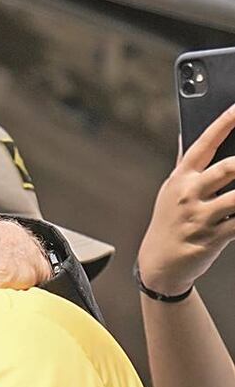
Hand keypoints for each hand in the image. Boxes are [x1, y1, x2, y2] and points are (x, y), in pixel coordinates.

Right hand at [138, 104, 234, 295]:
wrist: (159, 264)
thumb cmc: (169, 223)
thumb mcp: (171, 190)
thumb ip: (185, 163)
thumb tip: (189, 133)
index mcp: (180, 178)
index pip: (204, 143)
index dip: (224, 123)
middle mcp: (188, 195)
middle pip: (228, 168)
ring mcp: (200, 217)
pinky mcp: (212, 237)